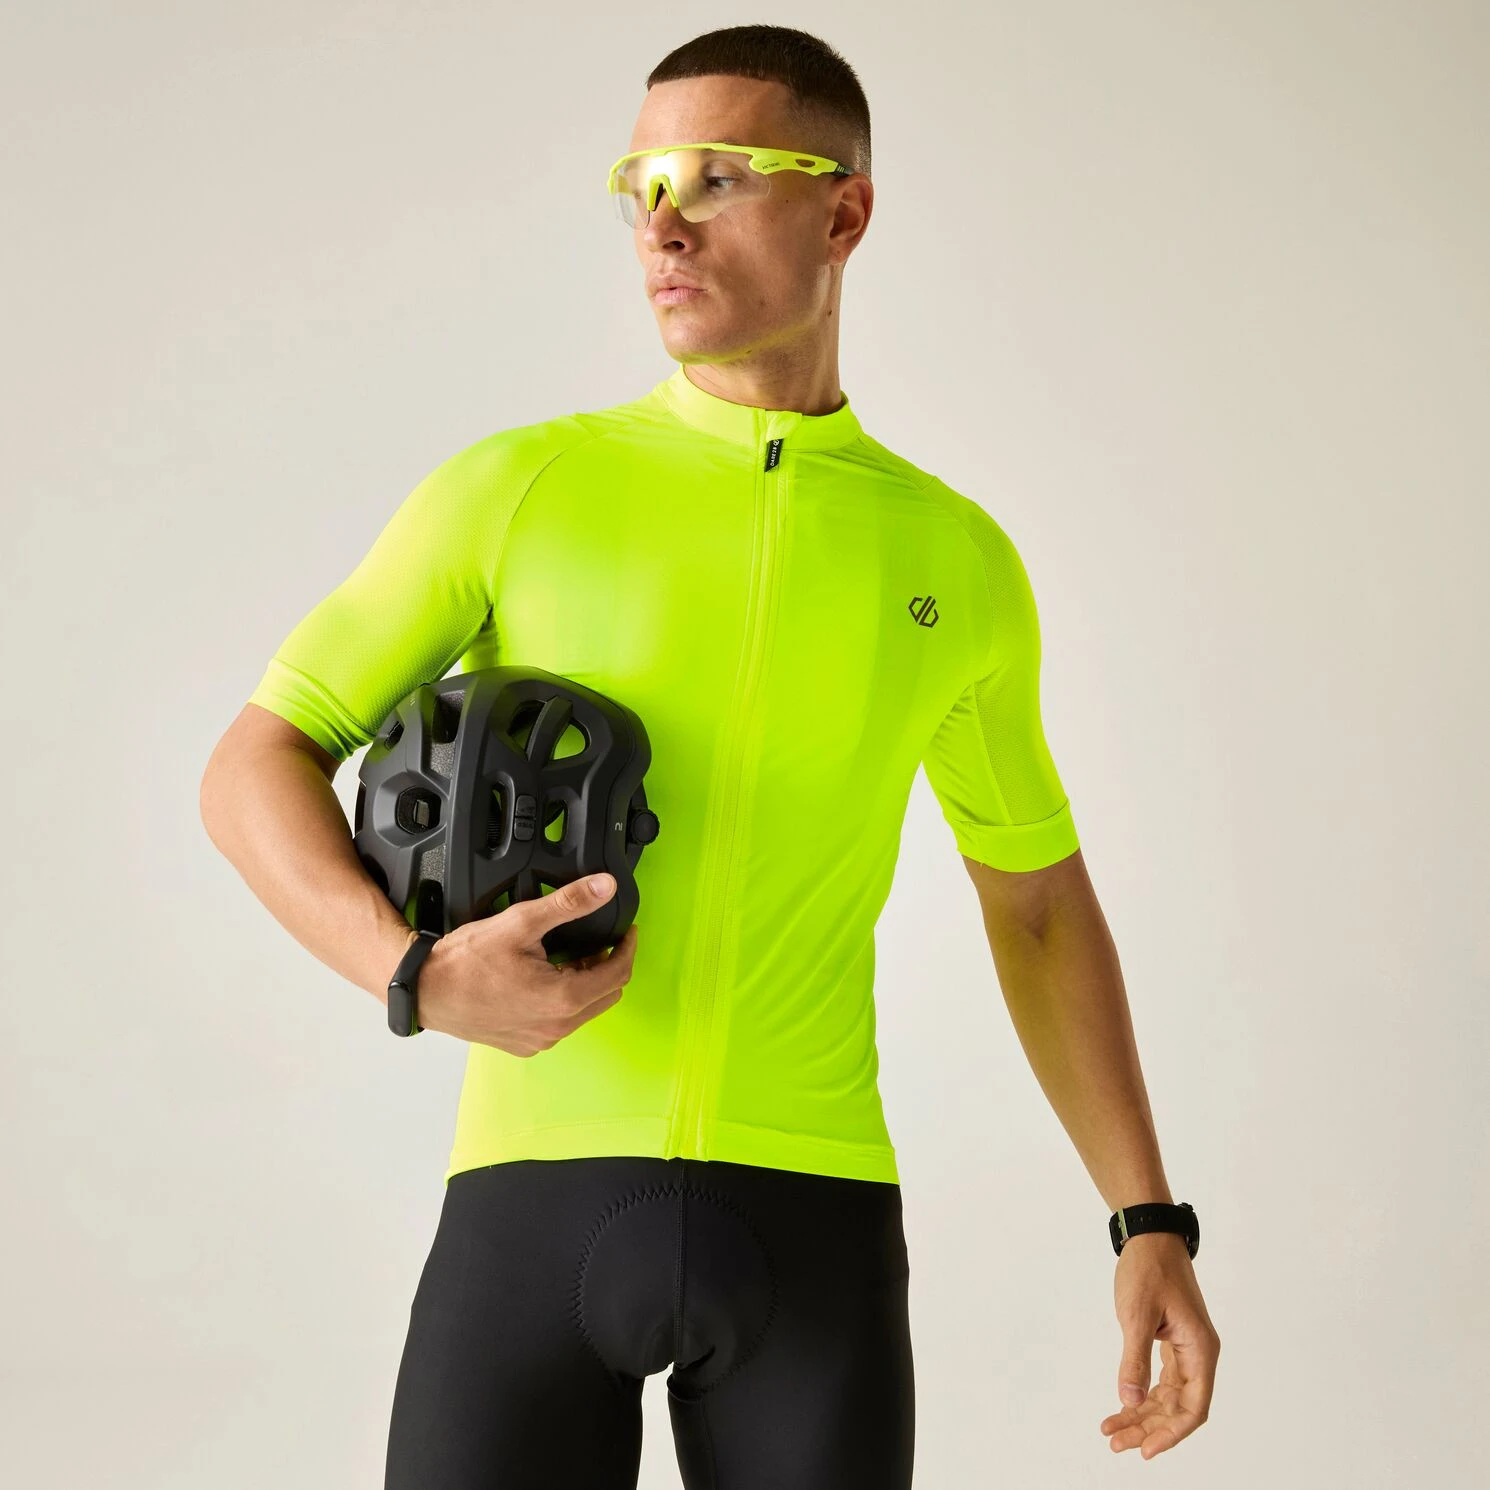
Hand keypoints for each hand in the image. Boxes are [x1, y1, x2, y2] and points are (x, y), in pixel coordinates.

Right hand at [416, 873, 636, 1054]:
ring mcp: (540, 1039)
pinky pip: (560, 1023)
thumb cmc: (465, 963)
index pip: (618, 974)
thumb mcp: (521, 922)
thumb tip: (603, 888)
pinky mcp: (525, 1044)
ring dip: (585, 983)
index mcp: (563, 999)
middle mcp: (556, 1027)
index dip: (627, 947)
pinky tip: (546, 979)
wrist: (425, 990)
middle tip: (596, 941)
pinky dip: (564, 1001)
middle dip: (608, 965)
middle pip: (606, 994)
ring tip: (568, 957)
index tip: (626, 932)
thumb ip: (568, 903)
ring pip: (584, 1010)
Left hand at [1100, 1232, 1219, 1457]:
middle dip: (1149, 1429)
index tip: (1145, 1450)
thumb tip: (1129, 1400)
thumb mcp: (1137, 1314)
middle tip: (1116, 1443)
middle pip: (1178, 1408)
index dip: (1172, 1434)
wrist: (1150, 1236)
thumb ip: (1134, 1359)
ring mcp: (1185, 1349)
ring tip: (1112, 1432)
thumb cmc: (1148, 1269)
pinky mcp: (1171, 1343)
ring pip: (1167, 1397)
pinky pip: (1160, 1380)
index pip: (1194, 1408)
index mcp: (1200, 1349)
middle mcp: (1198, 1354)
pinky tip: (1122, 1407)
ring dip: (1142, 1416)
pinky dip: (1141, 1394)